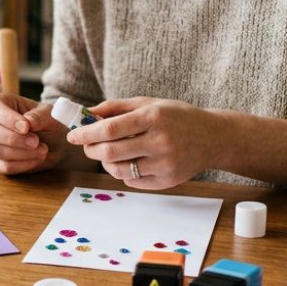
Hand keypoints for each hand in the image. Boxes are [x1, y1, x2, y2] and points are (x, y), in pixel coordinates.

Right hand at [0, 93, 66, 174]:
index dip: (8, 118)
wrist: (54, 143)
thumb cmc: (47, 123)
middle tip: (36, 142)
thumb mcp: (49, 114)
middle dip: (13, 138)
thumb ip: (39, 116)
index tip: (26, 127)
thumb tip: (28, 121)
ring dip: (22, 153)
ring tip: (42, 150)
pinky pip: (3, 166)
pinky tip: (37, 158)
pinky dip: (23, 164)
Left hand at [68, 98, 214, 188]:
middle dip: (91, 149)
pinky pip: (132, 181)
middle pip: (111, 152)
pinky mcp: (167, 181)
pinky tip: (126, 162)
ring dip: (104, 163)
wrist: (213, 138)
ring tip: (106, 153)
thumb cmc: (177, 117)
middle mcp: (160, 141)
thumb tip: (86, 115)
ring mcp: (165, 164)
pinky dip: (121, 172)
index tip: (73, 135)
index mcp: (154, 117)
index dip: (87, 133)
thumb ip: (116, 108)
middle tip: (86, 145)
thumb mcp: (149, 104)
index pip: (111, 128)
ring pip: (119, 170)